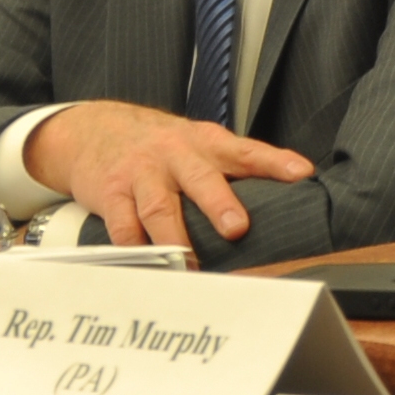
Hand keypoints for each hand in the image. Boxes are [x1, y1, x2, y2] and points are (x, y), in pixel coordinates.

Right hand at [22, 102, 314, 248]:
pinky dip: (135, 249)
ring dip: (175, 240)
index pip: (246, 151)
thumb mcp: (197, 145)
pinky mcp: (112, 193)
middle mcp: (175, 155)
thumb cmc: (158, 145)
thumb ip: (231, 170)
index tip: (301, 174)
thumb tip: (277, 206)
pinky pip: (123, 226)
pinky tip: (148, 264)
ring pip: (160, 208)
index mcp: (205, 143)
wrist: (93, 129)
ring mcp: (142, 174)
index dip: (274, 162)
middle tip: (237, 228)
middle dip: (219, 203)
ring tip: (190, 265)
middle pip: (200, 178)